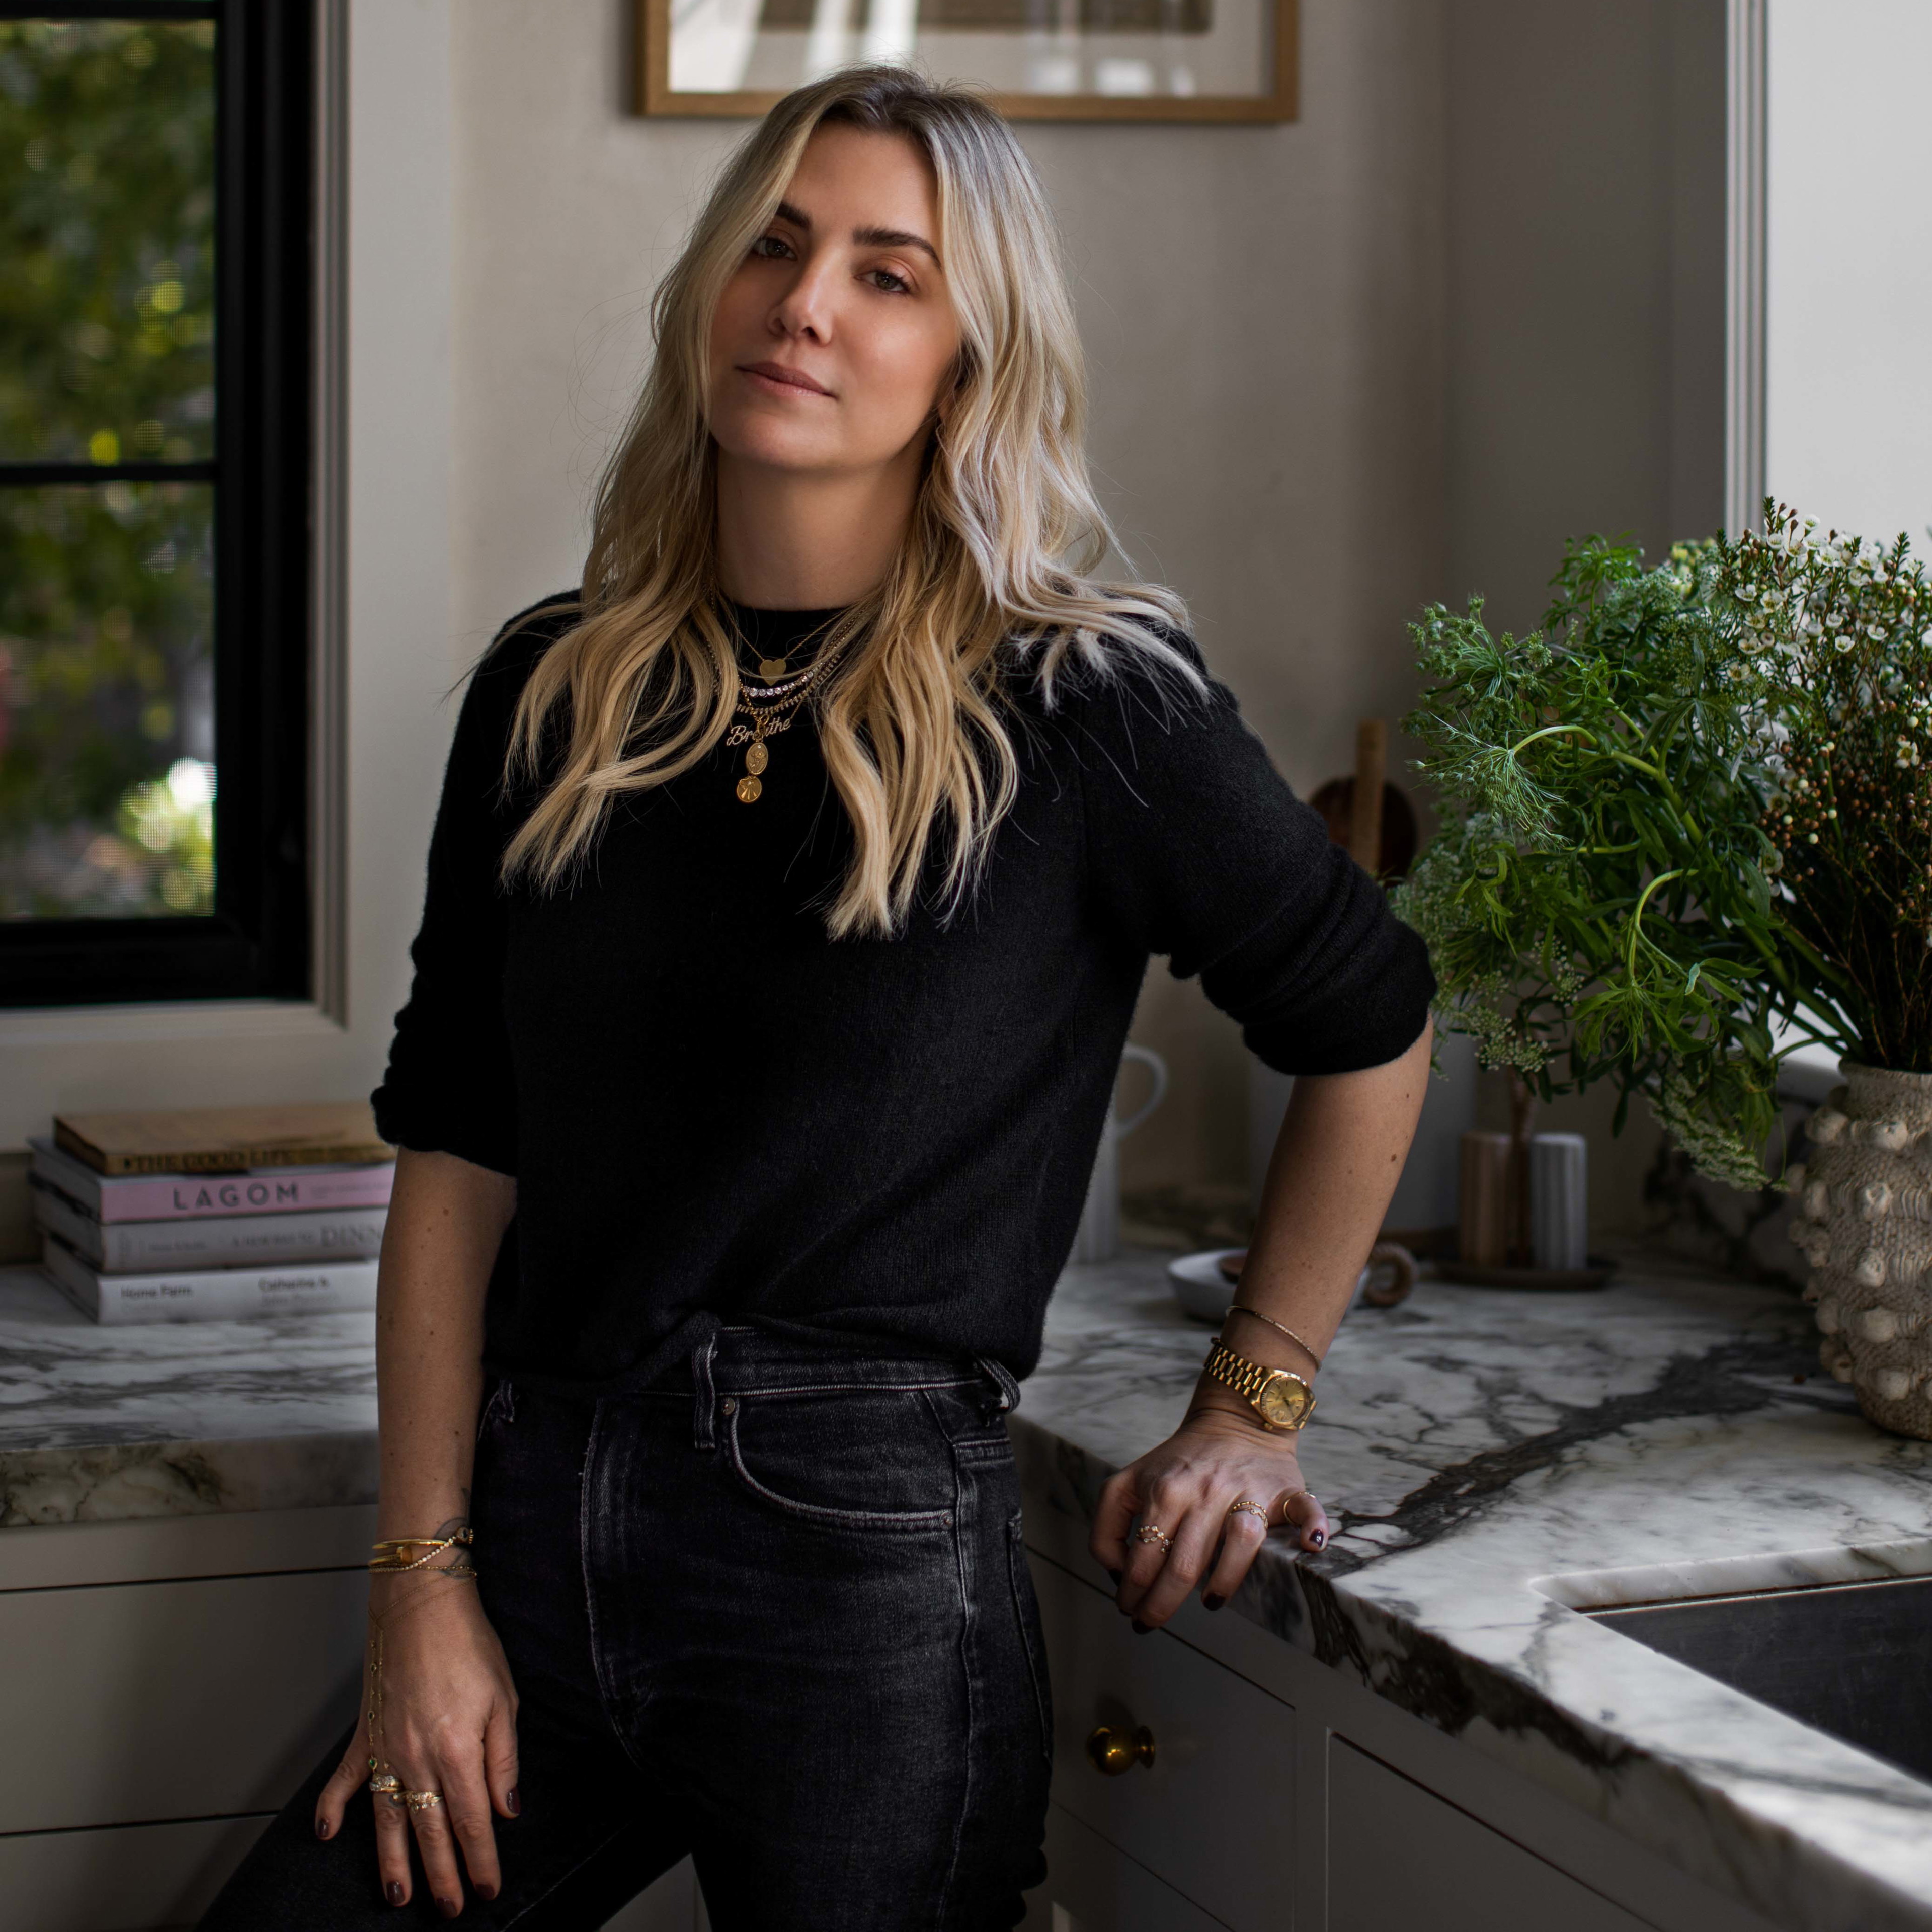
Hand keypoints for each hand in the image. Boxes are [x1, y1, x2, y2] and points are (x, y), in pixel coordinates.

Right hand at [314, 1572, 519, 1916]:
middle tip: (449, 1909)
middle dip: (442, 1876)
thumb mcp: (505, 1701)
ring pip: (387, 1820)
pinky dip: (332, 1807)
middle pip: (431, 1832)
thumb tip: (506, 1809)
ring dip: (393, 1862)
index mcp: (458, 1752)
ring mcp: (386, 1750)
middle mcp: (418, 1759)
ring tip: (398, 1897)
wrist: (423, 1606)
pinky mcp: (365, 1734)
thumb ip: (504, 1761)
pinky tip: (324, 1834)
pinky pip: (345, 1780)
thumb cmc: (470, 1646)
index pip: (472, 1822)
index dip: (481, 1860)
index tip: (488, 1887)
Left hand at [1089, 1399, 1329, 1630]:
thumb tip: (1116, 1575)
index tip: (1129, 1609)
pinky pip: (1303, 1510)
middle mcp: (1205, 1491)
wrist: (1234, 1423)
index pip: (1144, 1556)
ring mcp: (1246, 1490)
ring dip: (1222, 1583)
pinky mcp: (1283, 1491)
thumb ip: (1107, 1525)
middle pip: (1184, 1563)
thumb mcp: (1127, 1482)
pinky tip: (1308, 1547)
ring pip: (1238, 1543)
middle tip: (1152, 1622)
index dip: (1132, 1593)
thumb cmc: (1178, 1464)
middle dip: (1162, 1604)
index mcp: (1164, 1489)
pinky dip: (1310, 1528)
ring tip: (1209, 1601)